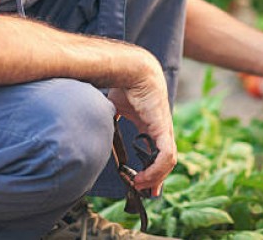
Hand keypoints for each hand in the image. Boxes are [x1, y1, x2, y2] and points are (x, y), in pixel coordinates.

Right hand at [107, 55, 176, 195]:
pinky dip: (156, 169)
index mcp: (152, 123)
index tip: (143, 182)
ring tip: (140, 184)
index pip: (159, 150)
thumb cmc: (123, 85)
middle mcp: (161, 127)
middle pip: (166, 159)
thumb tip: (93, 133)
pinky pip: (166, 155)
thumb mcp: (115, 110)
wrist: (131, 70)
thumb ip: (111, 122)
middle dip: (157, 179)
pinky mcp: (163, 128)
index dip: (153, 168)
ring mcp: (164, 128)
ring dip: (155, 177)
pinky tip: (143, 176)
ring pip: (169, 161)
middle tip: (146, 192)